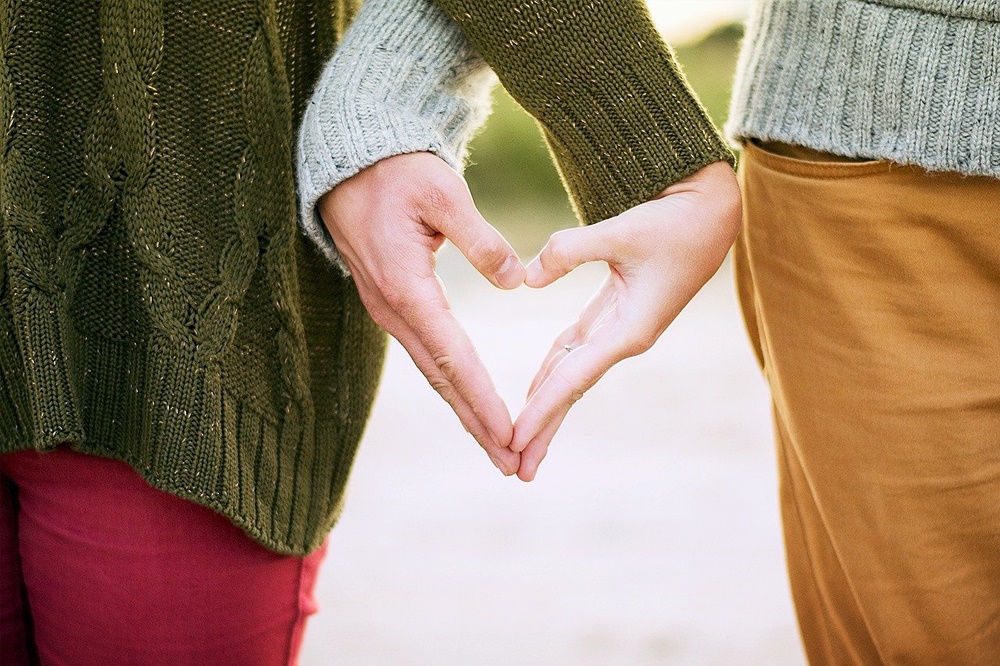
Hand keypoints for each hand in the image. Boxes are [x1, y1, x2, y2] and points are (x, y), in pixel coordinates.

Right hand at [317, 152, 525, 474]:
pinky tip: (470, 402)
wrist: (348, 163)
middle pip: (442, 379)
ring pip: (433, 372)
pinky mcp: (392, 304)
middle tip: (511, 463)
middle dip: (477, 424)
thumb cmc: (396, 172)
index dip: (483, 398)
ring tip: (498, 446)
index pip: (453, 356)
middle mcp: (393, 309)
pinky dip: (452, 384)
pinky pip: (426, 354)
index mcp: (406, 286)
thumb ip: (480, 238)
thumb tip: (516, 281)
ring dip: (465, 411)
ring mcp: (388, 310)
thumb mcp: (442, 192)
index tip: (510, 433)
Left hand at [512, 161, 741, 480]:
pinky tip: (536, 389)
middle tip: (514, 468)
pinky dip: (554, 370)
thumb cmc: (675, 222)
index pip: (573, 380)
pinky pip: (577, 350)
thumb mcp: (622, 231)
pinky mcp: (617, 312)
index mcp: (630, 330)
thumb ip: (569, 251)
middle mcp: (624, 338)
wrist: (712, 212)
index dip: (541, 411)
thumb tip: (526, 278)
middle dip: (543, 429)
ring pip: (572, 374)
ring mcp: (621, 328)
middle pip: (571, 390)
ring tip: (520, 440)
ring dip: (546, 406)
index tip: (514, 441)